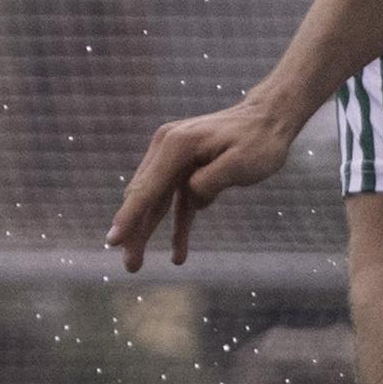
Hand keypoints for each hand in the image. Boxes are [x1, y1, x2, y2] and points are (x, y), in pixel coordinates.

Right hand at [105, 97, 301, 270]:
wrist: (270, 117)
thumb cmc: (260, 140)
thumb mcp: (241, 163)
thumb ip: (210, 181)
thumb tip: (191, 198)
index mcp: (177, 145)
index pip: (148, 188)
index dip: (130, 217)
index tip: (113, 241)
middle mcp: (168, 148)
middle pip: (145, 197)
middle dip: (134, 232)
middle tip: (131, 266)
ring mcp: (174, 157)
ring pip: (156, 202)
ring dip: (147, 232)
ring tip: (136, 265)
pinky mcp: (186, 168)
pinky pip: (177, 201)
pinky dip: (177, 225)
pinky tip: (179, 253)